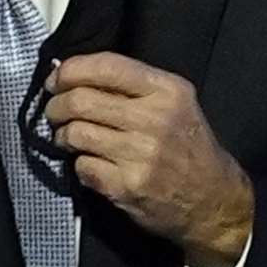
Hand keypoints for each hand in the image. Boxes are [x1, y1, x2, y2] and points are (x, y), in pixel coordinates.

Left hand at [45, 52, 253, 266]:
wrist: (212, 200)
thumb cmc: (187, 146)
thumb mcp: (174, 103)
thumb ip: (130, 86)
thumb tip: (70, 73)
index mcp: (167, 90)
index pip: (106, 66)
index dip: (71, 70)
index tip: (56, 79)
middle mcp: (155, 119)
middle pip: (81, 100)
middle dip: (56, 105)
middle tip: (55, 112)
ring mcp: (140, 155)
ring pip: (76, 133)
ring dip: (63, 135)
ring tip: (69, 138)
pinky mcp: (127, 186)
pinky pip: (82, 166)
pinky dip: (79, 164)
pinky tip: (91, 163)